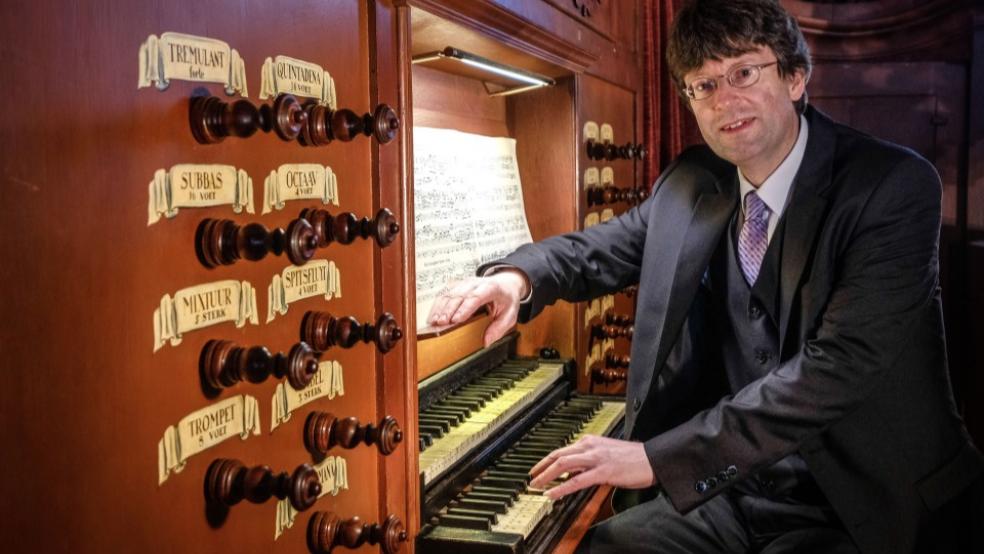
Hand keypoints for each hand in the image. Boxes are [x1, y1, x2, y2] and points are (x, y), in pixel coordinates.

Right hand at [426, 269, 528, 345]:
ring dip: (440, 308)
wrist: (506, 283)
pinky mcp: (457, 285)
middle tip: (441, 324)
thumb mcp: (510, 315)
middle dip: (448, 310)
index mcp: (491, 288)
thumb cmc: (506, 299)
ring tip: (434, 322)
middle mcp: (476, 283)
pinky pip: (444, 293)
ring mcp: (465, 283)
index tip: (456, 320)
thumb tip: (486, 342)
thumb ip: (499, 329)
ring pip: (449, 293)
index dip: (464, 308)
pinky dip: (437, 305)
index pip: (476, 297)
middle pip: (459, 295)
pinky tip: (433, 316)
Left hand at [529, 435, 655, 499]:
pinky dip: (562, 487)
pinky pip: (577, 480)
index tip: (537, 469)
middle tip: (531, 478)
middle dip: (541, 468)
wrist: (652, 459)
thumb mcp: (606, 454)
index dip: (547, 460)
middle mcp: (590, 446)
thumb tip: (574, 471)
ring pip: (564, 465)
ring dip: (547, 476)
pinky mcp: (603, 471)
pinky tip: (553, 493)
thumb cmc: (632, 458)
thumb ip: (589, 460)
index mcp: (591, 441)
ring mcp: (596, 458)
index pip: (563, 450)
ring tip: (536, 486)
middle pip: (558, 456)